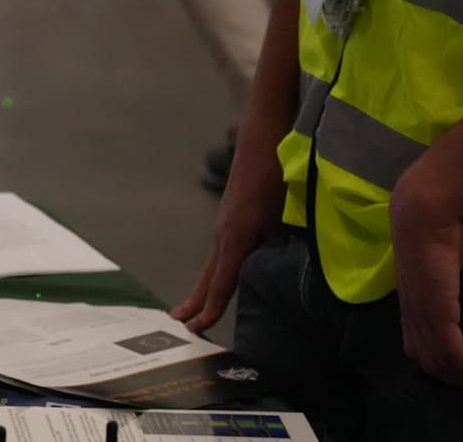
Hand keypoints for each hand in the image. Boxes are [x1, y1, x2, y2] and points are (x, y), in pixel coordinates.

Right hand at [173, 134, 284, 331]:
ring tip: (195, 306)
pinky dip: (218, 268)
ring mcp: (226, 221)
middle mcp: (224, 232)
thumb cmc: (275, 171)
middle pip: (209, 275)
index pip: (221, 283)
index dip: (211, 309)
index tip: (196, 329)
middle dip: (196, 301)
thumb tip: (279, 272)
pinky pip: (223, 248)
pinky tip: (225, 271)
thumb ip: (277, 247)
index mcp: (235, 237)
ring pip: (215, 262)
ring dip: (206, 285)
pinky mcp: (233, 213)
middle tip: (179, 322)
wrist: (264, 132)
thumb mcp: (282, 215)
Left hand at [391, 175, 462, 399]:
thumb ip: (446, 278)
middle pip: (428, 361)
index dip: (438, 364)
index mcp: (411, 305)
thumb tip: (454, 278)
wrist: (423, 218)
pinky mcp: (437, 315)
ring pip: (441, 363)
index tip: (462, 372)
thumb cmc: (436, 232)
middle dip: (455, 380)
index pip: (418, 347)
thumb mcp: (442, 264)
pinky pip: (453, 354)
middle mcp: (412, 316)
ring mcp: (423, 317)